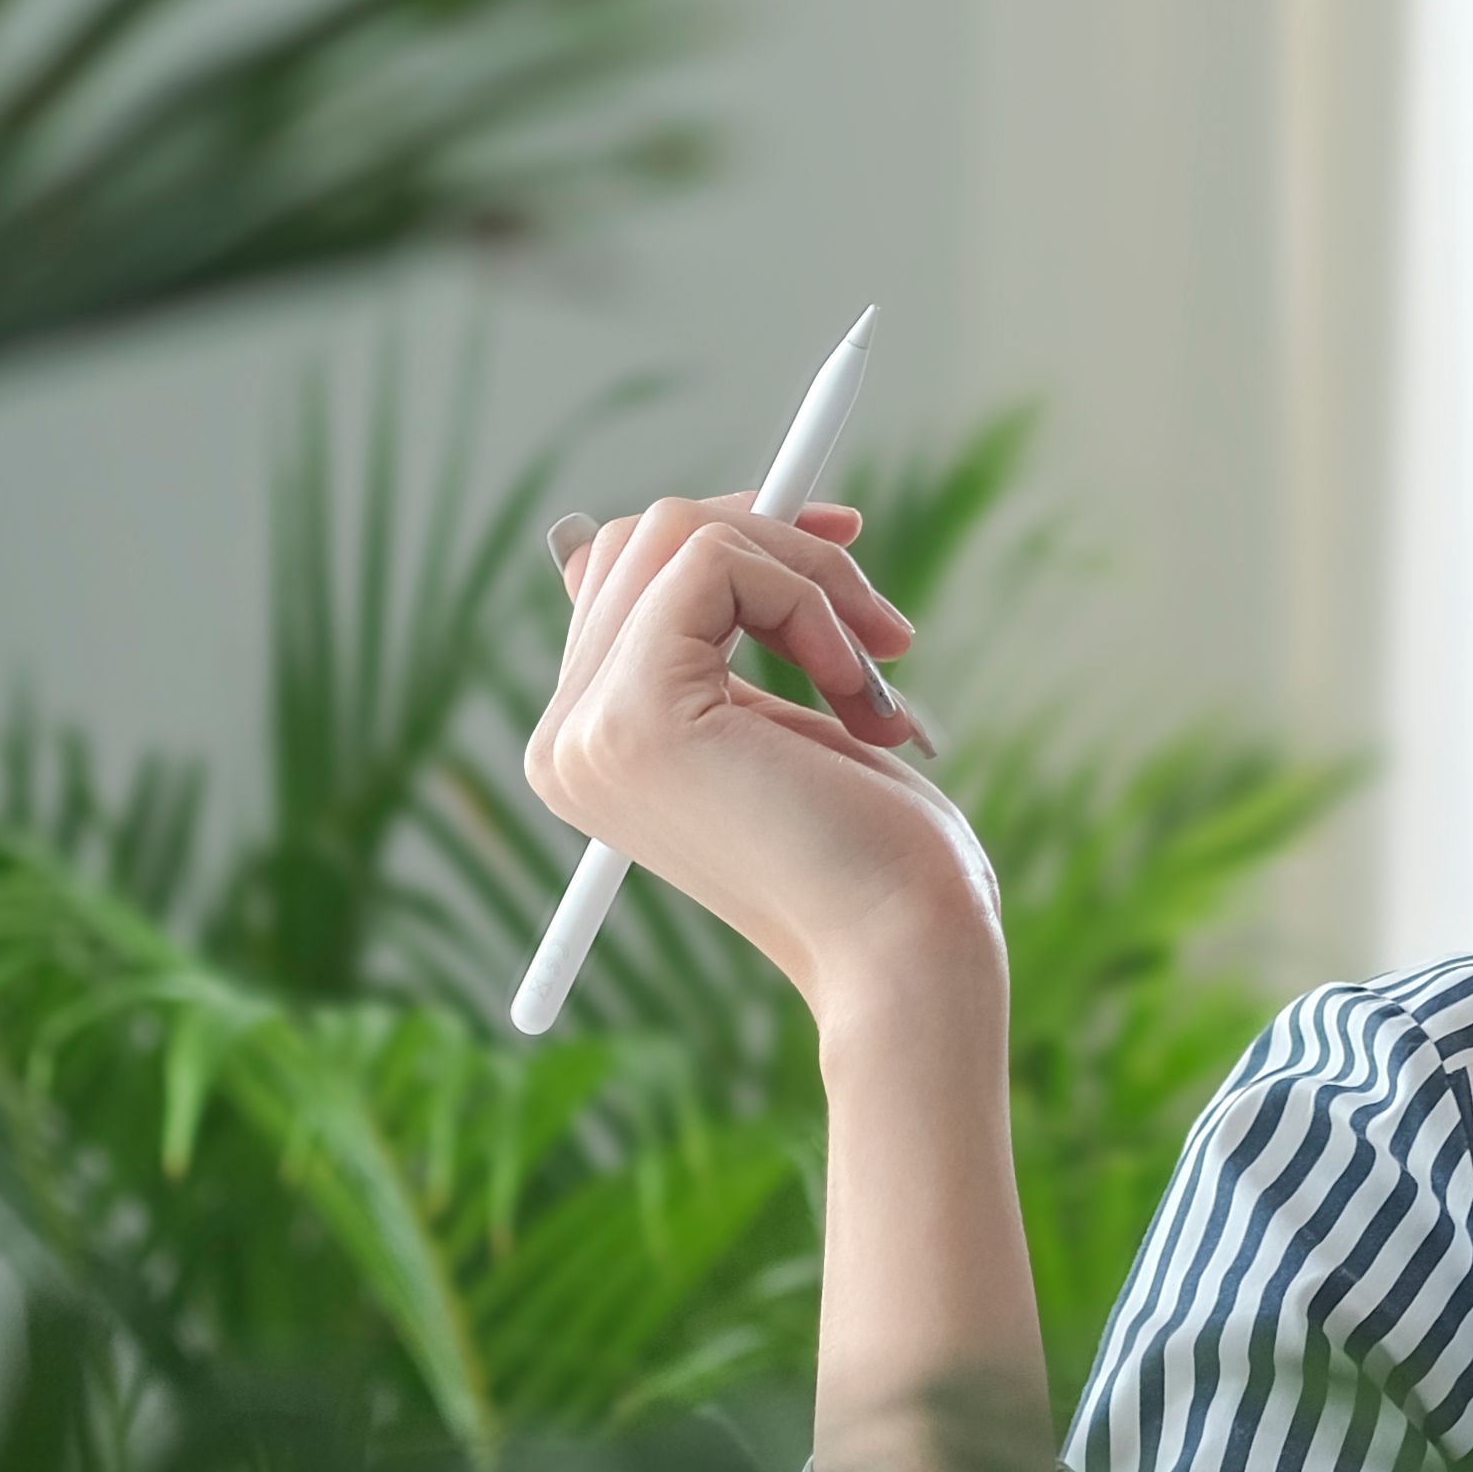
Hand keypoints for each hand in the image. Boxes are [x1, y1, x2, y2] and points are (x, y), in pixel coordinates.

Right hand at [524, 491, 982, 1029]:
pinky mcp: (637, 714)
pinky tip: (856, 691)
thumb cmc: (876, 853)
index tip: (843, 545)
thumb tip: (695, 521)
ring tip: (877, 673)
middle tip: (882, 628)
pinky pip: (718, 564)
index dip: (740, 538)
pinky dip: (810, 599)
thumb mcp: (783, 720)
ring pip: (681, 535)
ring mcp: (588, 731)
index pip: (624, 576)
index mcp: (588, 748)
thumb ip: (718, 638)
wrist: (907, 950)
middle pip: (645, 539)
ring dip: (811, 580)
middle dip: (785, 550)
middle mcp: (565, 743)